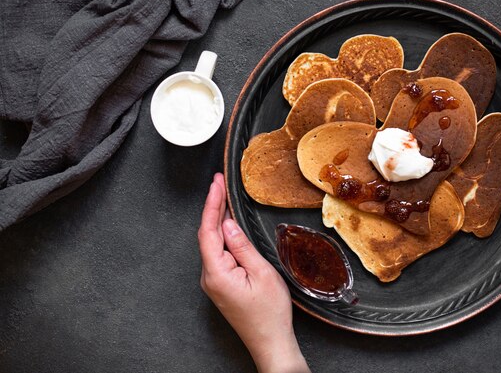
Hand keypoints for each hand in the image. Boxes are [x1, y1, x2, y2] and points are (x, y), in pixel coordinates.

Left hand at [198, 173, 310, 372]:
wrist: (270, 342)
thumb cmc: (269, 314)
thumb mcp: (262, 273)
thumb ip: (242, 246)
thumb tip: (228, 223)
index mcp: (216, 273)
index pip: (208, 230)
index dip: (211, 204)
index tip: (216, 183)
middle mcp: (209, 277)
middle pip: (207, 234)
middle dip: (213, 206)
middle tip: (219, 182)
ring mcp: (213, 281)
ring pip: (212, 243)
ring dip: (217, 218)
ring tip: (223, 195)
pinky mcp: (221, 283)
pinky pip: (218, 253)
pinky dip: (222, 234)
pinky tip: (228, 223)